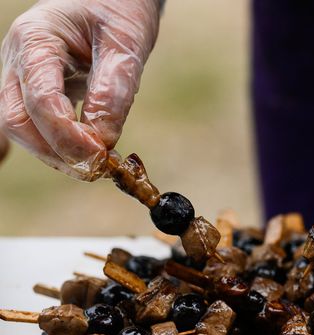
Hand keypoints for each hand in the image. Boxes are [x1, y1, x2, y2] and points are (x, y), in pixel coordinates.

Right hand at [0, 0, 160, 180]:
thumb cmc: (118, 8)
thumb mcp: (125, 44)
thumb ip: (114, 90)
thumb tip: (104, 139)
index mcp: (36, 39)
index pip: (39, 100)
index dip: (67, 136)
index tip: (100, 157)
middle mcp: (18, 59)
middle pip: (19, 122)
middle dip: (57, 152)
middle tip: (98, 169)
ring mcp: (22, 76)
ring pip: (23, 129)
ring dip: (58, 155)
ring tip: (98, 166)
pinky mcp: (36, 91)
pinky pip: (34, 126)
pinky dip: (55, 148)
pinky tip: (79, 161)